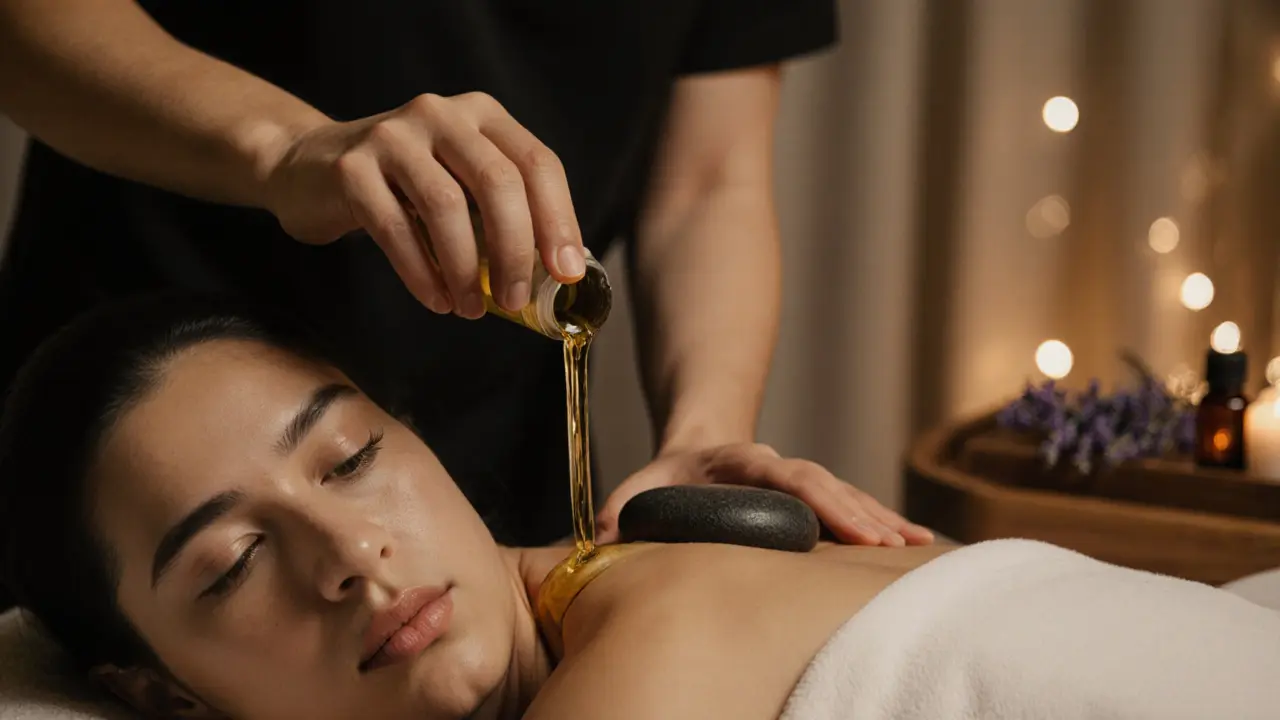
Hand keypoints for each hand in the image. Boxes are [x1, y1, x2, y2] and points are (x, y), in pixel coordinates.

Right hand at [261, 92, 585, 317]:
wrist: (310, 167)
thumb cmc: (403, 187)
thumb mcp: (461, 183)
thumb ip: (504, 213)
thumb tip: (556, 272)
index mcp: (482, 115)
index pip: (537, 164)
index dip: (558, 221)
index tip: (566, 272)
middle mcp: (441, 114)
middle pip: (497, 182)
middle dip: (515, 250)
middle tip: (516, 299)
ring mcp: (392, 136)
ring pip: (447, 206)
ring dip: (465, 269)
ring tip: (471, 309)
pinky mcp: (351, 168)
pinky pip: (395, 228)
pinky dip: (422, 272)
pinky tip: (436, 300)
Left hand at [595, 443, 934, 546]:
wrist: (698, 446)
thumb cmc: (670, 476)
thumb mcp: (642, 484)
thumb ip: (622, 507)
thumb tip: (600, 537)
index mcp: (743, 462)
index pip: (788, 475)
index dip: (819, 498)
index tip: (845, 525)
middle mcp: (779, 466)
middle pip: (827, 485)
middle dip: (860, 515)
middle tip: (890, 546)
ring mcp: (802, 480)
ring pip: (848, 494)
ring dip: (881, 519)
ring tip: (916, 546)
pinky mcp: (816, 496)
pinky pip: (854, 506)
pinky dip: (882, 522)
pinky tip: (914, 542)